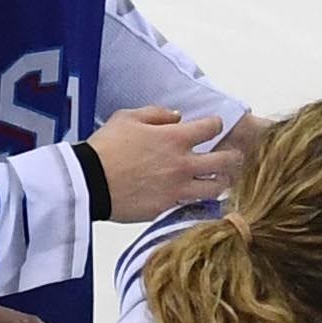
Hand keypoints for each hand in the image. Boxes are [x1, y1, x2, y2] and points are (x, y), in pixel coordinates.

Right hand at [85, 107, 239, 222]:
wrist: (88, 182)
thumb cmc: (105, 148)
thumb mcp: (127, 118)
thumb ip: (157, 113)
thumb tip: (176, 116)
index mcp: (175, 138)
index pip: (212, 127)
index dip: (216, 125)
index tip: (214, 127)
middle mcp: (183, 164)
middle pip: (225, 161)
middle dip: (233, 157)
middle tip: (233, 157)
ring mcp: (178, 189)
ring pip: (216, 188)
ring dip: (221, 182)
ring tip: (220, 180)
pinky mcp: (168, 209)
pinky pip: (194, 206)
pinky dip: (200, 202)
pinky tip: (199, 198)